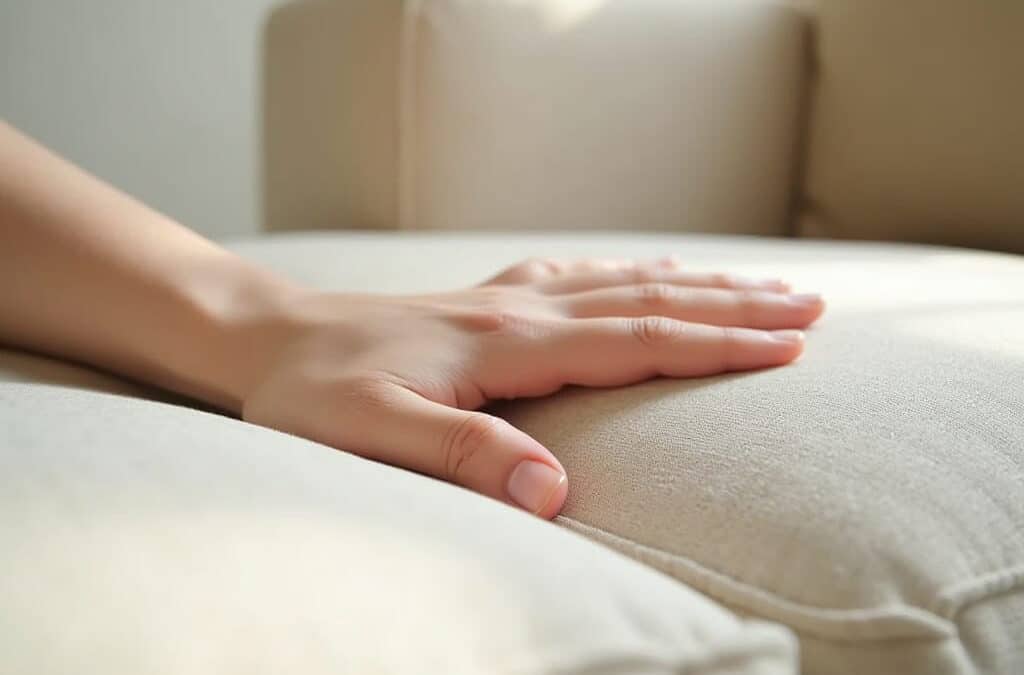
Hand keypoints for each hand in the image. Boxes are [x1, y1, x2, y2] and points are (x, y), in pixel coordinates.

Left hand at [241, 257, 824, 518]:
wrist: (266, 338)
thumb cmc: (313, 393)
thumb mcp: (372, 435)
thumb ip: (462, 457)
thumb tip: (553, 494)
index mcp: (507, 343)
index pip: (635, 340)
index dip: (716, 344)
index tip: (789, 348)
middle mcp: (518, 309)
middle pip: (648, 300)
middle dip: (734, 307)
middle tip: (813, 310)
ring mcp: (504, 298)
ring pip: (623, 283)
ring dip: (700, 285)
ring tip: (764, 287)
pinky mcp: (487, 301)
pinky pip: (577, 275)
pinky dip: (630, 272)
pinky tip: (653, 269)